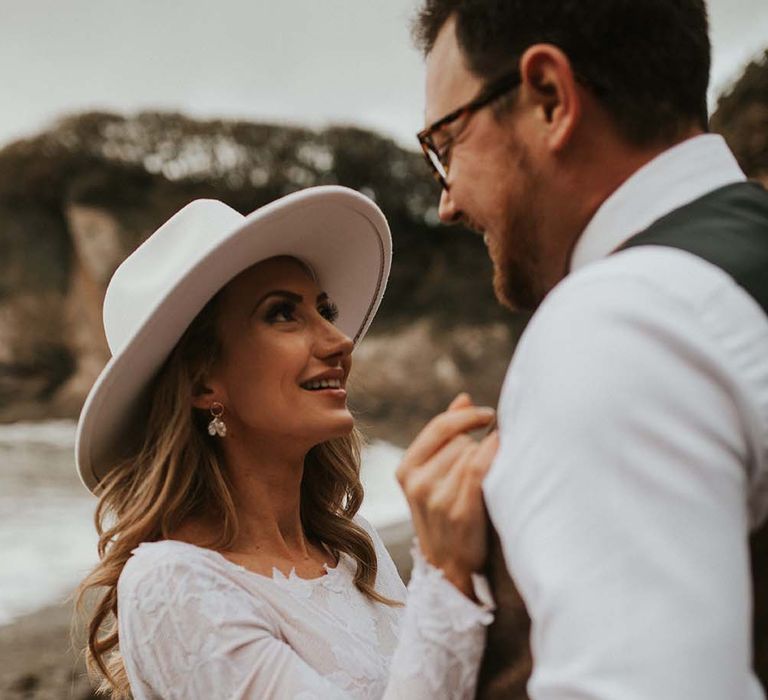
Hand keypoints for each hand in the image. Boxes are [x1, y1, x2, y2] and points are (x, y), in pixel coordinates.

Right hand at [396, 393, 499, 597]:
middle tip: (488, 463)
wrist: (450, 570)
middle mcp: (417, 483)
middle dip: (477, 445)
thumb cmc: (448, 516)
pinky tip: (503, 452)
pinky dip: (493, 455)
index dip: (466, 416)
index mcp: (406, 470)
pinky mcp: (459, 512)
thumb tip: (464, 399)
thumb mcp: (436, 476)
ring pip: (472, 453)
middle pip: (460, 441)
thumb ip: (447, 436)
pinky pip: (479, 469)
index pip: (439, 427)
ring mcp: (436, 499)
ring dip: (489, 457)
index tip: (488, 414)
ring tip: (494, 476)